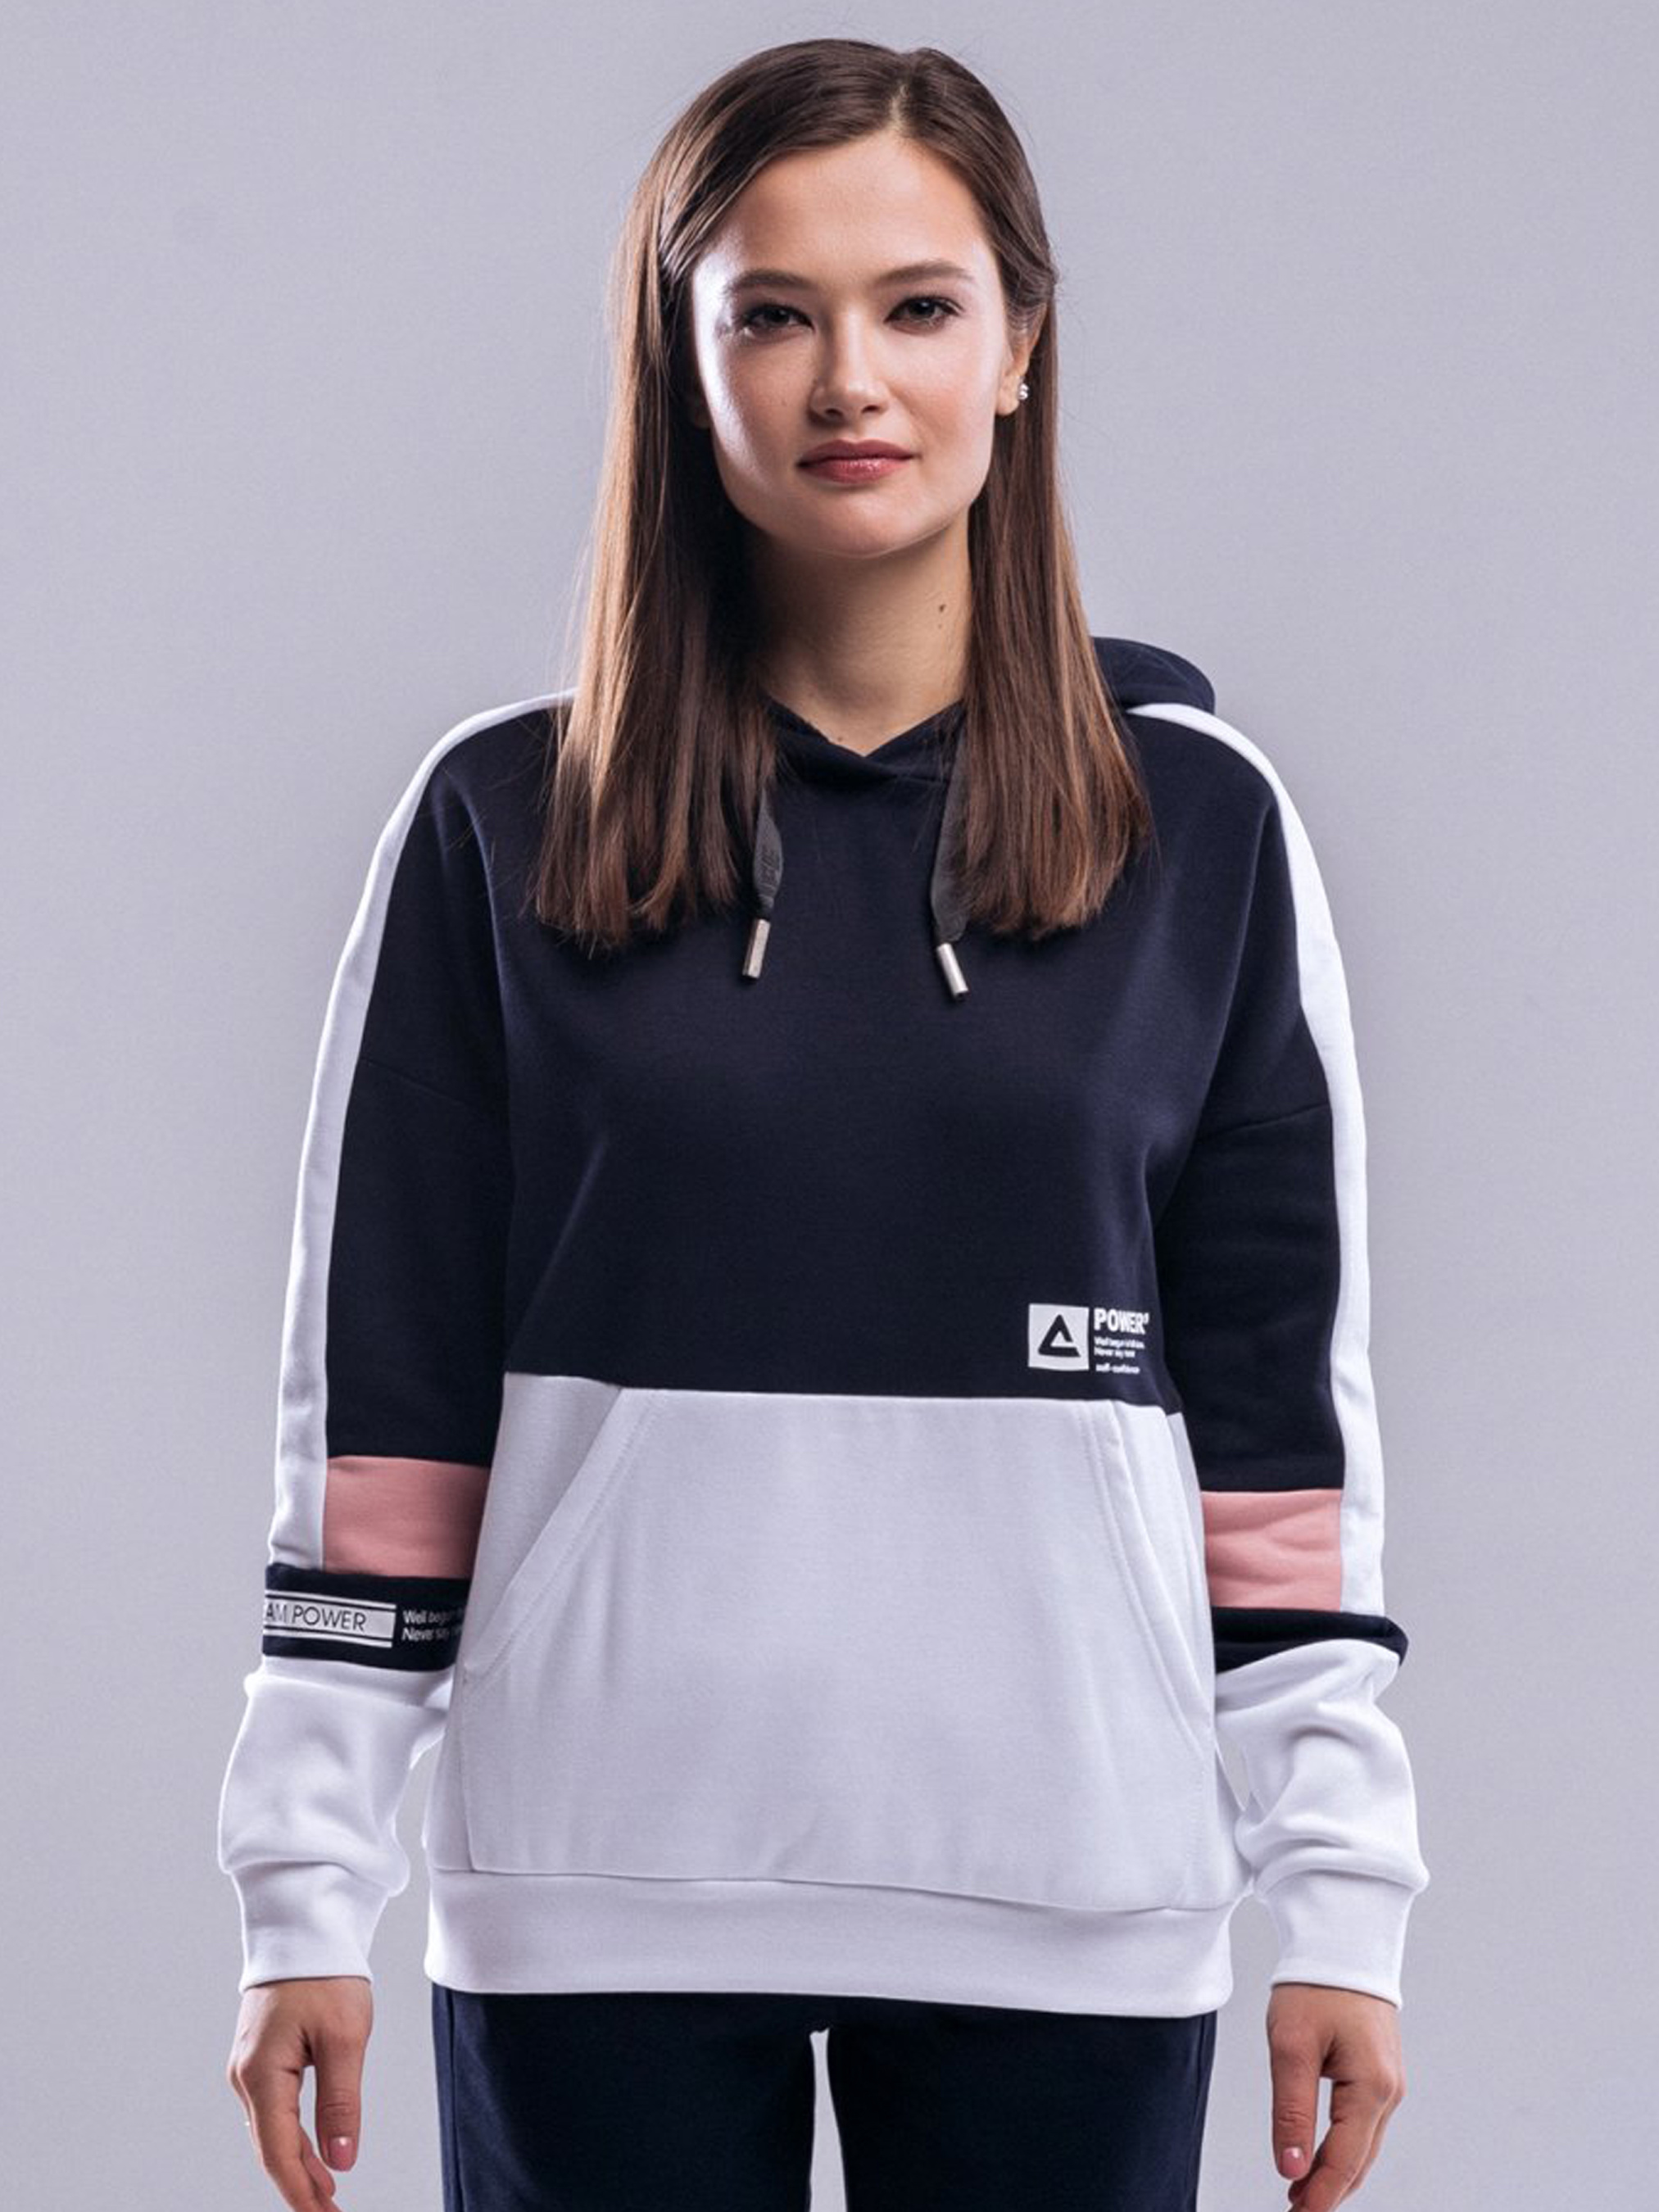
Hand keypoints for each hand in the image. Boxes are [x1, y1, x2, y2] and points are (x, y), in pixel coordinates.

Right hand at [226, 1975, 373, 2209]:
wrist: (304, 1926)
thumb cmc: (325, 1973)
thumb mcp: (344, 2038)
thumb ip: (341, 2102)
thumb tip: (340, 2160)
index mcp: (260, 2074)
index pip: (278, 2153)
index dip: (301, 2192)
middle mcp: (245, 2076)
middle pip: (270, 2147)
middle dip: (300, 2185)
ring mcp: (248, 2067)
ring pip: (271, 2131)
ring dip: (297, 2164)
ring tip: (327, 2194)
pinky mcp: (259, 2057)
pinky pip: (273, 2110)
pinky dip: (292, 2137)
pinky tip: (313, 2152)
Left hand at [1266, 1981, 1406, 2211]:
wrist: (1341, 1940)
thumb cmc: (1314, 1985)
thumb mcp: (1291, 2046)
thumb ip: (1291, 2112)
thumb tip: (1291, 2168)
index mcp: (1371, 2087)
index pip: (1345, 2161)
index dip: (1320, 2196)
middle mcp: (1389, 2091)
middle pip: (1359, 2160)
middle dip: (1328, 2191)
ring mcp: (1389, 2082)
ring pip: (1364, 2145)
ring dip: (1335, 2172)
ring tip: (1300, 2192)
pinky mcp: (1380, 2072)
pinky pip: (1365, 2124)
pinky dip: (1344, 2147)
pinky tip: (1321, 2156)